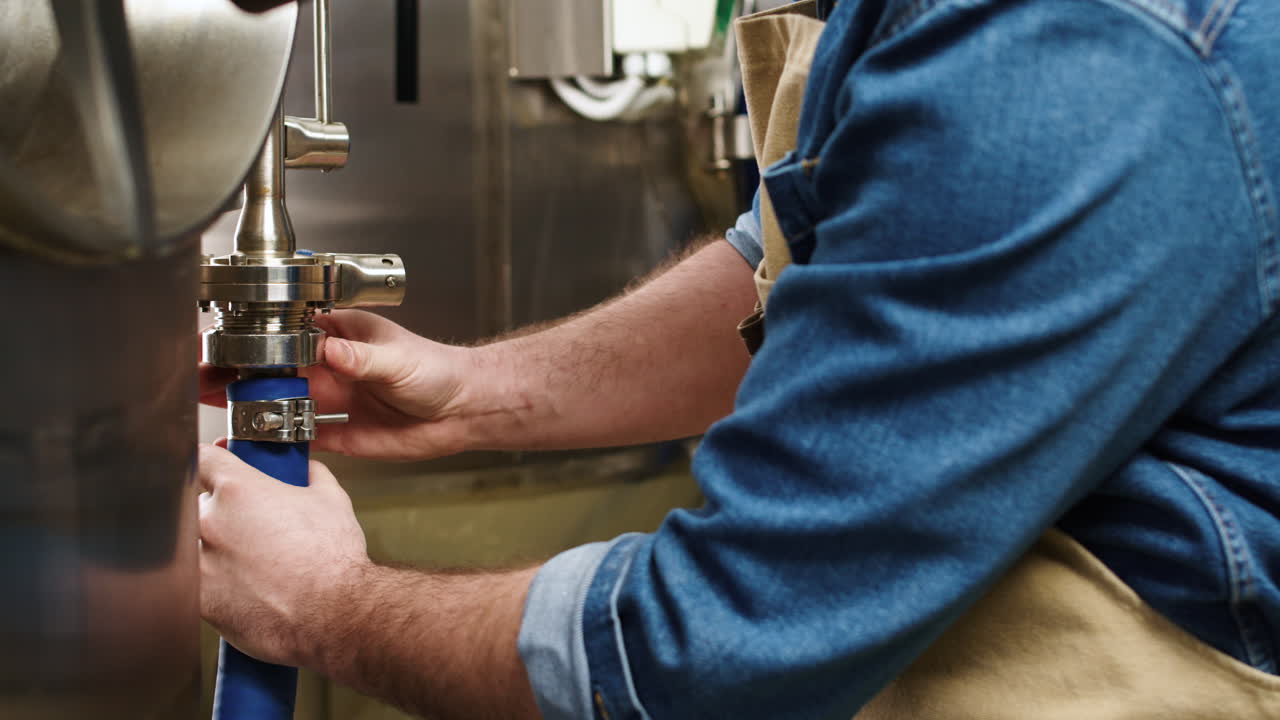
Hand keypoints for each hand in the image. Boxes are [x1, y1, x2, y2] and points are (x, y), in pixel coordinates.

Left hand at [198, 444, 368, 666]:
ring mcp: (199, 563)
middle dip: (224, 511)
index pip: (203, 458)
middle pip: (199, 503)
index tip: (217, 464)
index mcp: (238, 490)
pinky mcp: (199, 599)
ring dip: (215, 548)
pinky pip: (196, 582)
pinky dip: (215, 581)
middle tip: (253, 524)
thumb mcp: (331, 500)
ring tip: (250, 561)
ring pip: (196, 545)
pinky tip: (244, 586)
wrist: (332, 614)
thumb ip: (312, 475)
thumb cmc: (332, 560)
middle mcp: (211, 522)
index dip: (213, 458)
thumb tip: (308, 471)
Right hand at [200, 310, 476, 460]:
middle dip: (239, 373)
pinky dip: (279, 440)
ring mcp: (333, 399)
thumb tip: (330, 352)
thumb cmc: (439, 371)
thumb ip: (362, 359)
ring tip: (217, 409)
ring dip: (252, 406)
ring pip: (281, 402)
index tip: (227, 345)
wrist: (464, 410)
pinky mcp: (341, 433)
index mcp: (341, 337)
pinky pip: (302, 436)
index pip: (289, 334)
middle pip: (275, 370)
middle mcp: (331, 367)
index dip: (257, 339)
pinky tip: (254, 443)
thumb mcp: (398, 359)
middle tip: (203, 378)